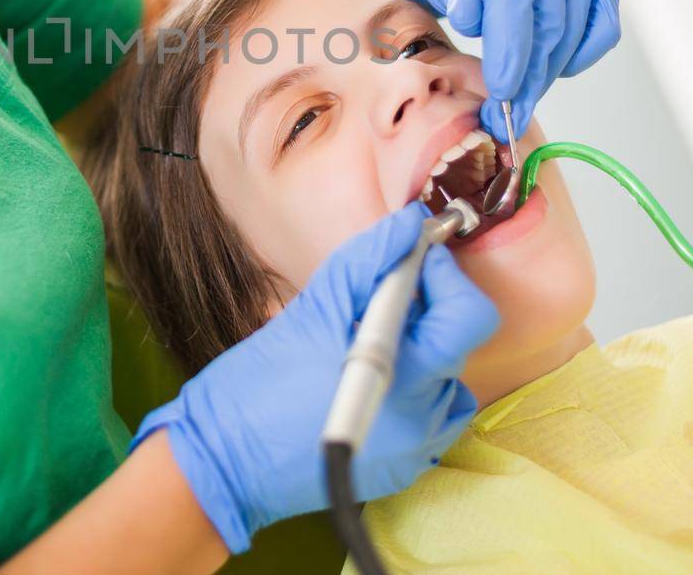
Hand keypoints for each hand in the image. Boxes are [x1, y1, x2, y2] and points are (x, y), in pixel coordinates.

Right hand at [133, 202, 498, 552]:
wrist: (224, 460)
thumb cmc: (258, 385)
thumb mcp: (312, 308)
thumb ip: (368, 261)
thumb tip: (408, 224)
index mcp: (402, 375)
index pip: (468, 315)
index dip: (445, 275)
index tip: (413, 257)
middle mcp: (421, 418)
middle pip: (459, 344)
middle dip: (428, 307)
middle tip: (379, 295)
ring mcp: (415, 449)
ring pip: (448, 378)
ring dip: (422, 351)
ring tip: (367, 343)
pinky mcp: (404, 469)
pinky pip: (434, 415)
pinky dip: (416, 390)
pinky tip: (371, 381)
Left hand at [365, 0, 619, 139]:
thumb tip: (473, 16)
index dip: (512, 42)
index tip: (503, 89)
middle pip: (554, 5)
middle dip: (533, 68)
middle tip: (511, 110)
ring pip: (582, 16)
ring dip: (554, 66)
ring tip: (526, 98)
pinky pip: (603, 15)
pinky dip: (582, 49)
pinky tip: (555, 69)